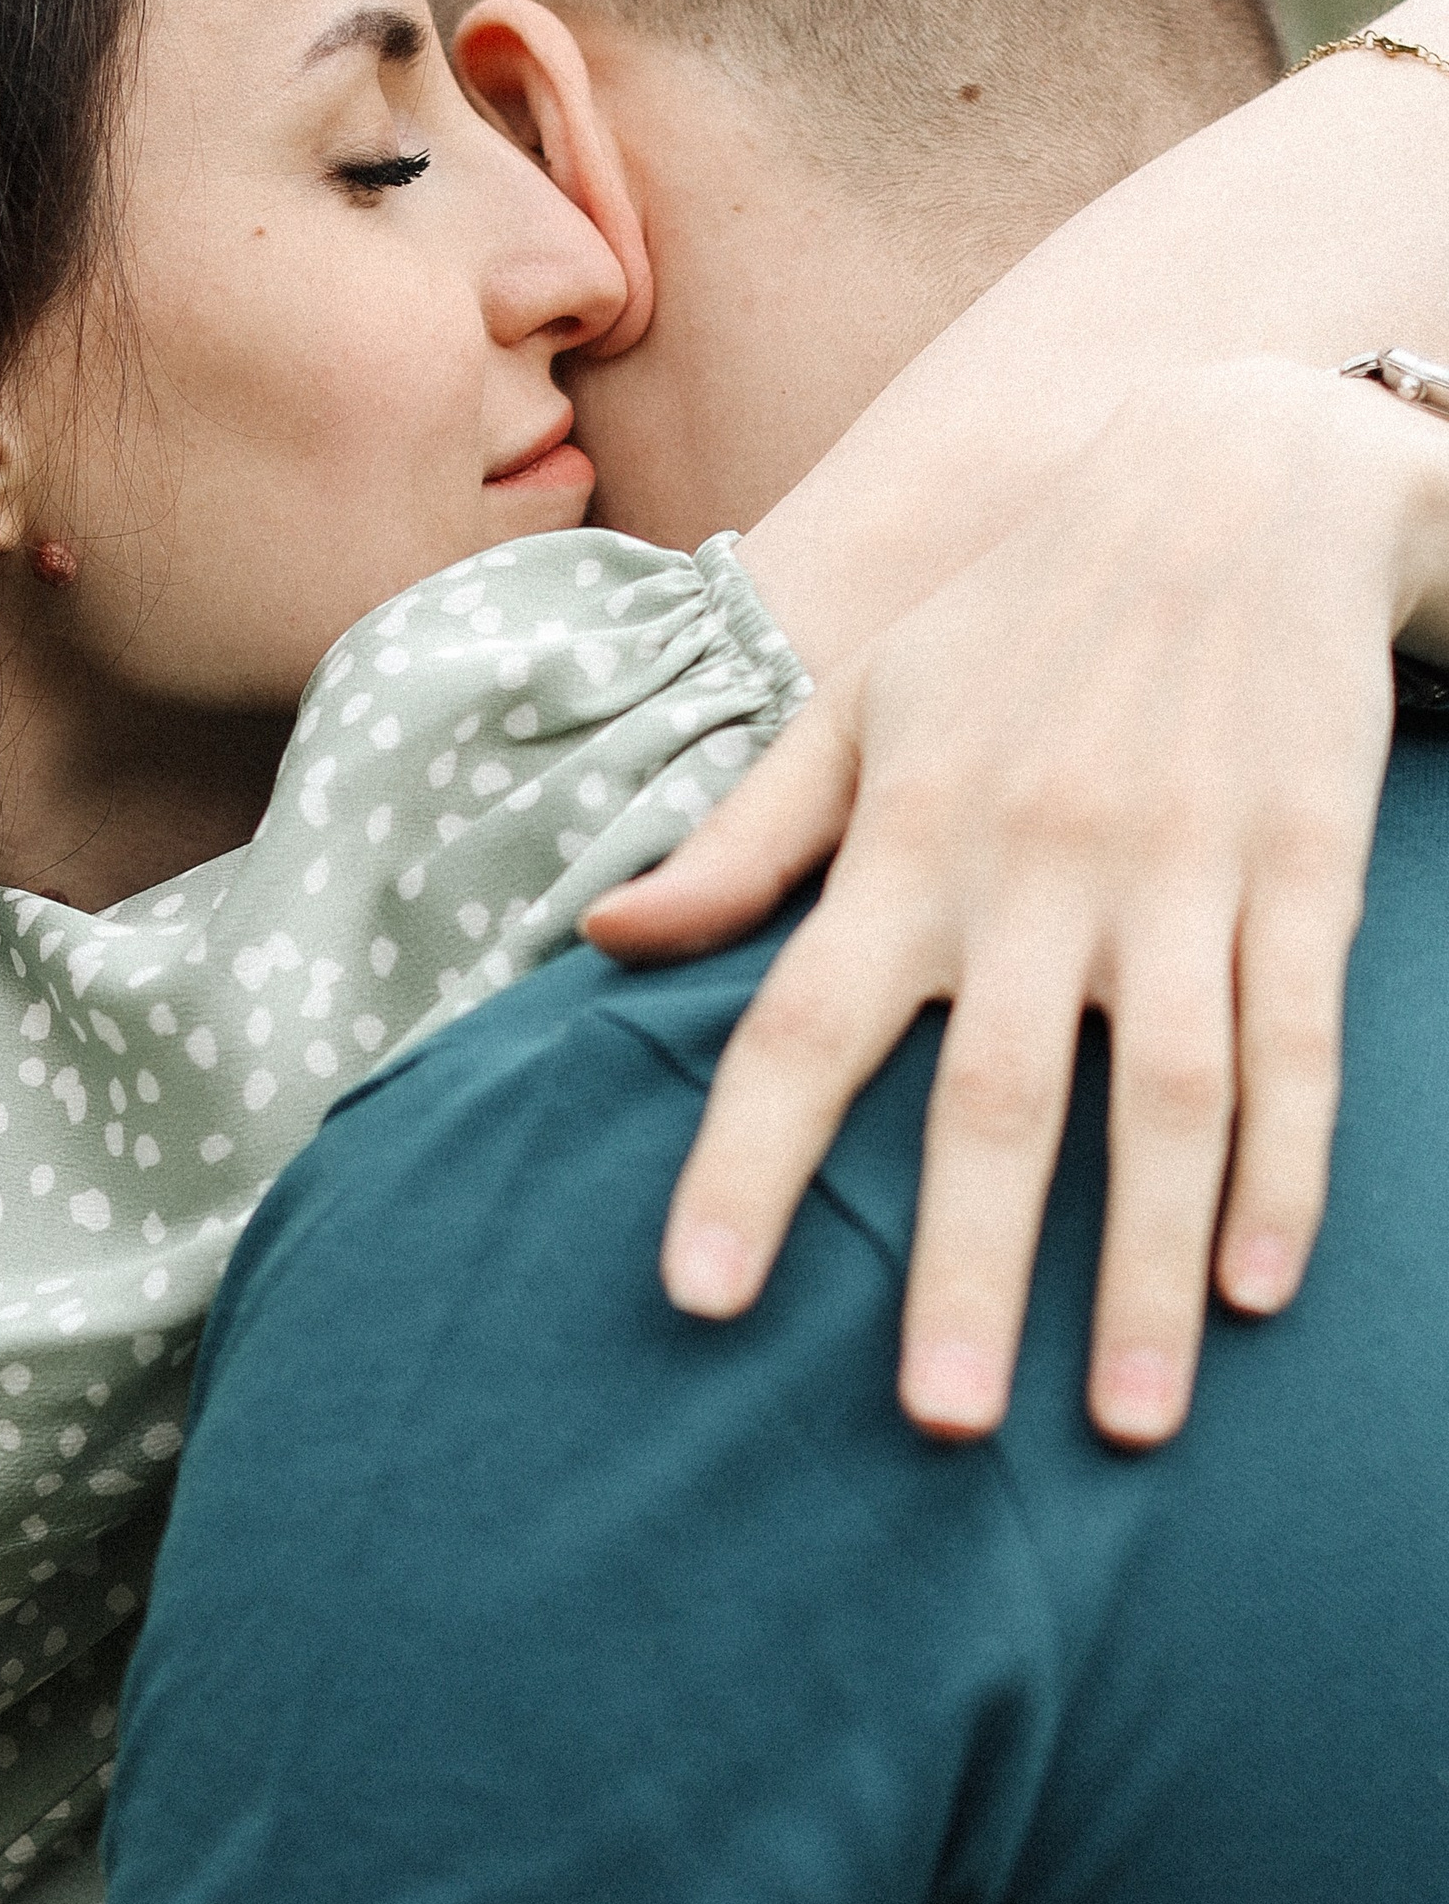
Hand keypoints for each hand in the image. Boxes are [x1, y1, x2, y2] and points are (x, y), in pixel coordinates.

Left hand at [585, 359, 1448, 1444]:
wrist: (1236, 475)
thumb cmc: (1014, 616)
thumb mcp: (857, 703)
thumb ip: (736, 840)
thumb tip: (603, 936)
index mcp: (906, 842)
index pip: (800, 1025)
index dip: (743, 1164)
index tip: (696, 1301)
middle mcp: (1034, 871)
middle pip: (992, 1101)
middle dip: (967, 1273)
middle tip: (938, 1429)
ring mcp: (1178, 876)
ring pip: (1165, 1101)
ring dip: (1150, 1270)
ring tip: (1132, 1426)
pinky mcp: (1301, 871)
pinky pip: (1294, 1043)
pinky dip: (1287, 1168)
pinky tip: (1265, 1291)